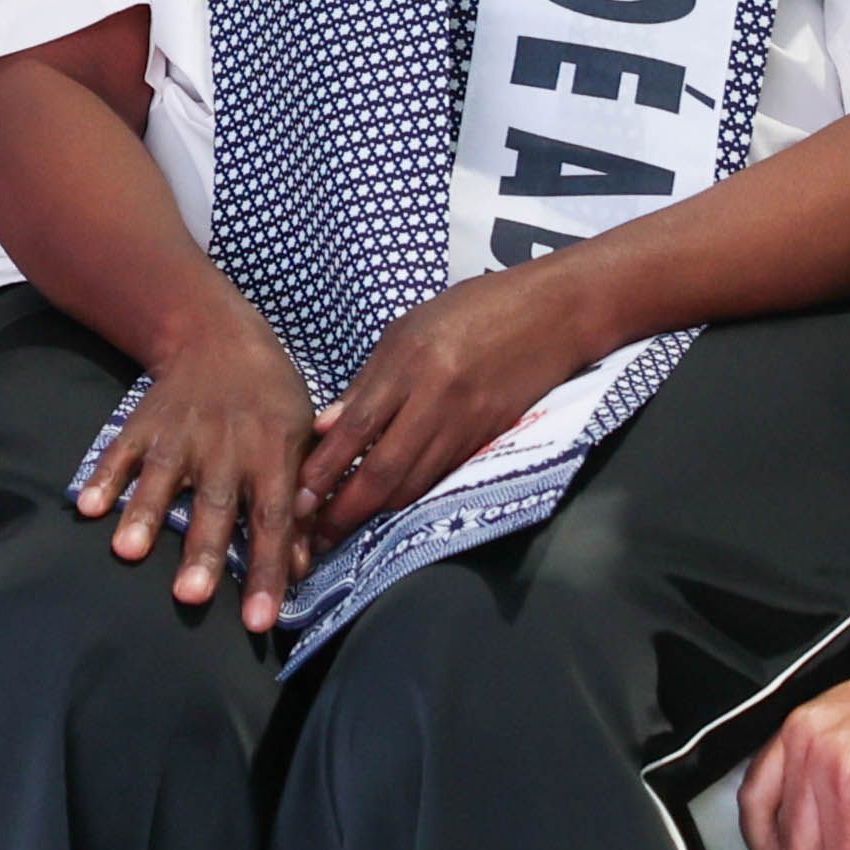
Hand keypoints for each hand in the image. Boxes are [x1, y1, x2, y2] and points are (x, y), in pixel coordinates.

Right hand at [70, 306, 320, 631]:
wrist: (220, 338)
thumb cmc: (272, 401)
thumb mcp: (303, 439)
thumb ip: (302, 502)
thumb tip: (304, 566)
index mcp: (273, 453)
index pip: (274, 521)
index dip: (268, 571)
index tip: (260, 621)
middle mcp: (226, 446)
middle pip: (216, 506)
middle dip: (203, 551)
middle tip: (191, 597)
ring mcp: (181, 434)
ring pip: (163, 479)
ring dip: (144, 515)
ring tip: (127, 553)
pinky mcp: (144, 424)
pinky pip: (121, 453)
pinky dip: (104, 478)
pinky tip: (86, 506)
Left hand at [299, 259, 599, 545]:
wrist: (552, 315)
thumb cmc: (471, 311)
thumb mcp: (407, 330)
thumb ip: (366, 383)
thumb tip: (323, 429)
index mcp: (411, 362)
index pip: (357, 427)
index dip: (324, 470)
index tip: (296, 499)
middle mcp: (437, 399)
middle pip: (384, 470)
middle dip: (345, 510)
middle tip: (312, 538)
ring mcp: (466, 424)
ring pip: (413, 483)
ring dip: (374, 513)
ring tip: (339, 531)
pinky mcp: (487, 440)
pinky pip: (438, 477)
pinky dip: (407, 498)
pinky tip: (383, 509)